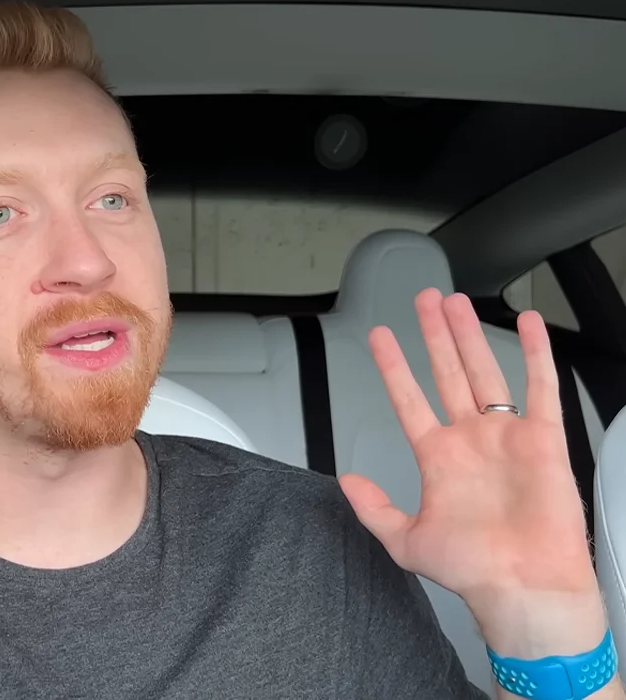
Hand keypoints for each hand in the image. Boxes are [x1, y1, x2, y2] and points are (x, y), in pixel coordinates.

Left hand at [339, 288, 602, 653]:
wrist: (524, 588)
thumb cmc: (474, 571)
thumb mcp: (405, 540)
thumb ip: (373, 508)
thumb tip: (345, 481)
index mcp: (438, 458)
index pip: (409, 400)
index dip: (393, 367)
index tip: (379, 338)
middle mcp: (470, 440)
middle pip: (447, 373)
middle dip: (433, 335)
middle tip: (423, 299)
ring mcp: (505, 436)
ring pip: (484, 370)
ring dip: (469, 335)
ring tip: (454, 302)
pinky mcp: (543, 439)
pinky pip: (541, 387)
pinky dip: (537, 353)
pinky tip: (529, 323)